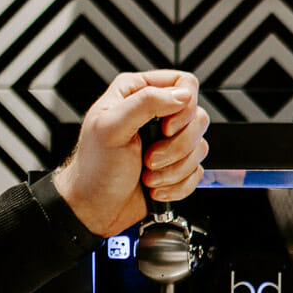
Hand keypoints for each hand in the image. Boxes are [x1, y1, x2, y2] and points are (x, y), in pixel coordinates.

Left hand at [52, 71, 208, 236]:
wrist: (94, 208)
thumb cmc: (94, 168)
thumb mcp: (111, 128)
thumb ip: (146, 103)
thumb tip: (182, 95)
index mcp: (137, 93)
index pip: (183, 84)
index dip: (182, 108)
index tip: (165, 128)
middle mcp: (156, 114)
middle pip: (198, 117)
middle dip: (177, 145)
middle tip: (150, 158)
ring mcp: (168, 141)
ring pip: (199, 147)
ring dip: (174, 169)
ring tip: (148, 176)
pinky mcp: (176, 166)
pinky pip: (197, 172)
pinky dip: (177, 185)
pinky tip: (155, 187)